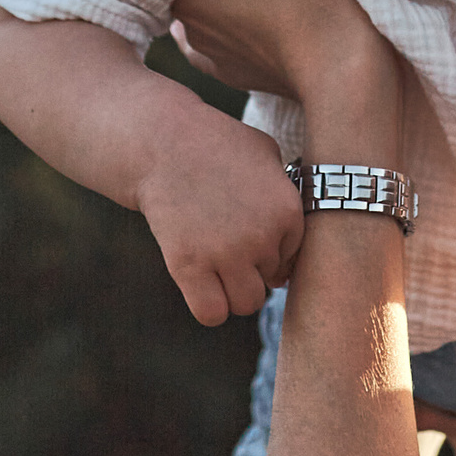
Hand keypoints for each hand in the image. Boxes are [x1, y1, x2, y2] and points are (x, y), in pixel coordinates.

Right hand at [136, 107, 305, 322]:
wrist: (163, 141)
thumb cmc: (217, 144)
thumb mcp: (268, 156)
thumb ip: (285, 198)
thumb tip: (291, 257)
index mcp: (288, 211)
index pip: (293, 257)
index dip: (272, 248)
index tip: (249, 230)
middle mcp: (262, 237)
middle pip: (270, 280)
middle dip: (252, 266)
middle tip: (228, 240)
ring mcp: (225, 254)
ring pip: (246, 304)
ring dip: (234, 290)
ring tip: (218, 265)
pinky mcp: (189, 266)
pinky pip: (212, 314)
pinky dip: (209, 306)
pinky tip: (201, 284)